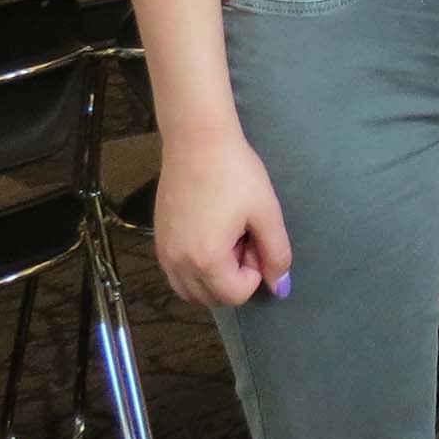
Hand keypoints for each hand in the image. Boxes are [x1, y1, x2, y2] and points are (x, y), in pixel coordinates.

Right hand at [153, 130, 292, 308]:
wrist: (197, 141)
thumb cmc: (236, 174)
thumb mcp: (266, 212)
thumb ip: (276, 253)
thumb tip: (280, 288)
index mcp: (206, 261)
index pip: (236, 295)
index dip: (254, 272)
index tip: (254, 238)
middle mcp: (178, 265)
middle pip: (212, 298)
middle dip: (234, 277)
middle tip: (243, 237)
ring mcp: (163, 254)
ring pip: (192, 291)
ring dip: (214, 276)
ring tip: (227, 236)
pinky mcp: (157, 241)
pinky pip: (177, 275)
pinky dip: (196, 269)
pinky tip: (209, 233)